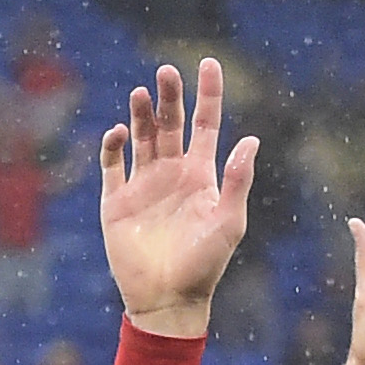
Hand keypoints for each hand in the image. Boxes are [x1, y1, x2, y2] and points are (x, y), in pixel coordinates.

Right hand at [98, 59, 255, 338]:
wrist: (167, 301)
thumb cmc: (204, 266)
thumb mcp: (228, 222)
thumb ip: (238, 181)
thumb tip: (252, 140)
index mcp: (201, 176)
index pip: (204, 124)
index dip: (207, 94)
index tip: (208, 63)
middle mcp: (172, 174)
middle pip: (170, 123)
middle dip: (170, 96)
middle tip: (166, 71)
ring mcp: (143, 186)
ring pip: (142, 137)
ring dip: (142, 114)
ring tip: (142, 92)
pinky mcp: (117, 202)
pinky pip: (112, 165)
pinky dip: (113, 145)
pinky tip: (120, 132)